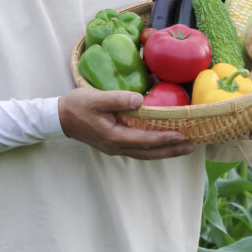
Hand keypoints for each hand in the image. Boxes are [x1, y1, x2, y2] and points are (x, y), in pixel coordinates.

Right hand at [58, 87, 195, 159]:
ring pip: (145, 154)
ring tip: (183, 148)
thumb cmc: (77, 106)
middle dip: (171, 150)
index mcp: (114, 137)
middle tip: (192, 146)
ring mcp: (115, 148)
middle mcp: (117, 147)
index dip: (165, 139)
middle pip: (149, 153)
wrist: (59, 118)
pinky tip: (163, 144)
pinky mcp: (114, 144)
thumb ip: (119, 100)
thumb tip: (140, 100)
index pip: (145, 141)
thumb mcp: (97, 98)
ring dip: (165, 152)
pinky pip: (139, 150)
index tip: (182, 136)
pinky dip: (154, 148)